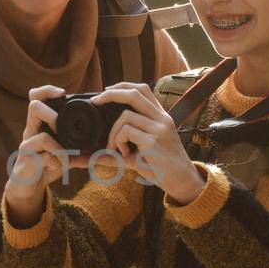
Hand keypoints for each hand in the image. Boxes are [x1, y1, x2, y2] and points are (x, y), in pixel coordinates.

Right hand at [4, 86, 87, 224]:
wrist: (27, 185)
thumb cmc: (45, 164)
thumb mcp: (64, 154)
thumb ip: (81, 151)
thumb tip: (104, 150)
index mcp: (40, 124)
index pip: (36, 97)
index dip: (47, 90)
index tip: (62, 93)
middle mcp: (31, 131)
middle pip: (33, 107)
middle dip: (53, 115)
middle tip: (61, 128)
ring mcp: (27, 146)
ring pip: (39, 136)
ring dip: (58, 146)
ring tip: (65, 154)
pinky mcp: (26, 162)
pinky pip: (42, 158)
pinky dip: (55, 163)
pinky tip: (59, 167)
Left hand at [92, 82, 207, 204]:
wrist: (182, 181)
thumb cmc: (161, 166)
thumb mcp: (138, 154)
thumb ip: (115, 152)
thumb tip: (86, 158)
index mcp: (160, 116)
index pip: (143, 90)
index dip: (123, 86)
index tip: (106, 90)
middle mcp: (162, 119)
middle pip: (134, 94)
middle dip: (110, 94)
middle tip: (95, 102)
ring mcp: (158, 129)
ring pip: (125, 116)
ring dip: (113, 133)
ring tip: (116, 148)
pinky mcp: (153, 141)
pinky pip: (126, 132)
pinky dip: (118, 141)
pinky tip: (125, 154)